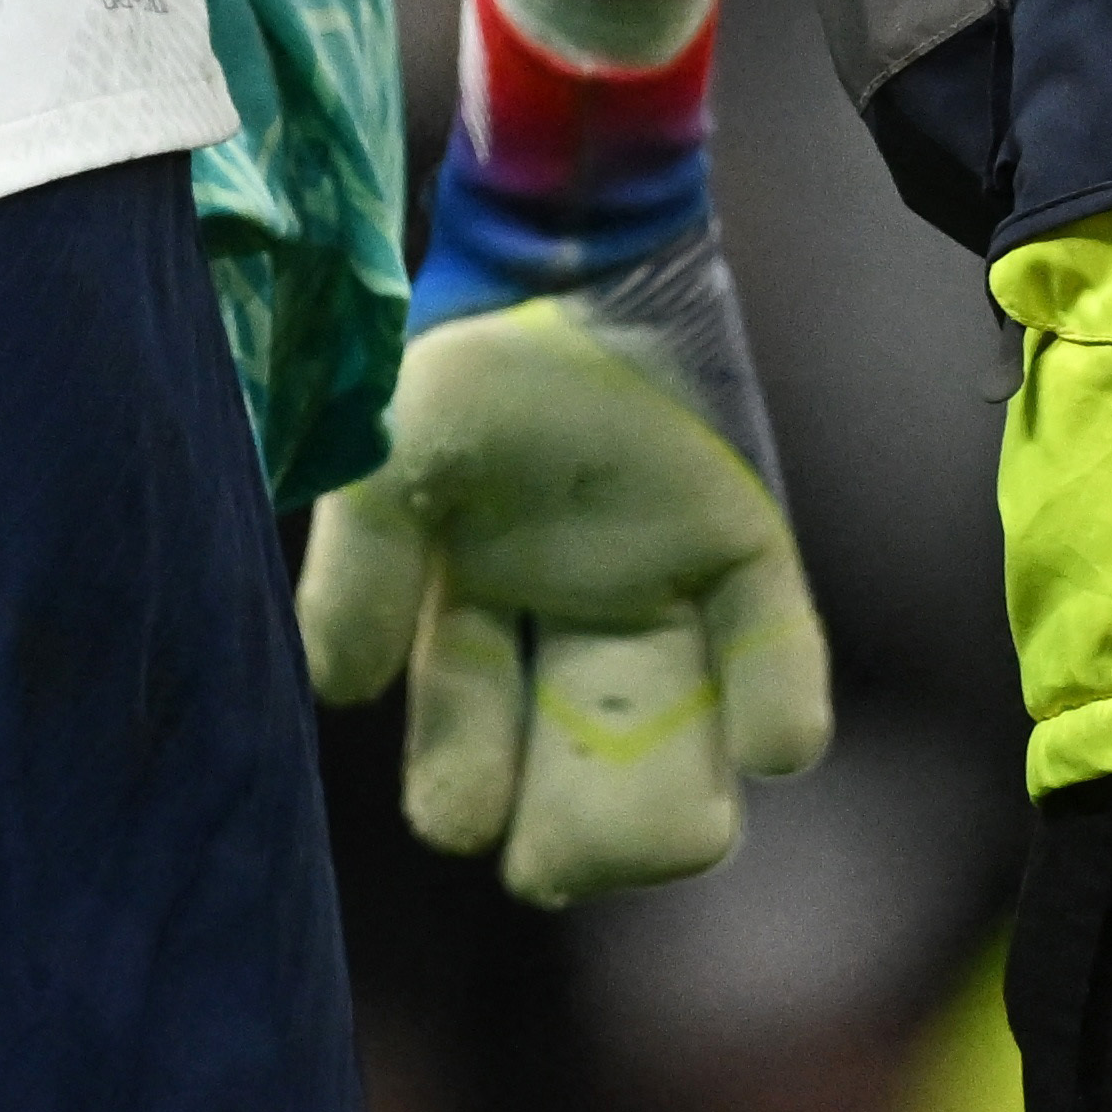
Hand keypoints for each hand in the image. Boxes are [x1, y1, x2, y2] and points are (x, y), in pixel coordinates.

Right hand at [301, 213, 833, 905]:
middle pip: (579, 756)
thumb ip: (359, 569)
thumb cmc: (467, 355)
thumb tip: (332, 689)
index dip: (466, 782)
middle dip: (572, 823)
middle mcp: (570, 616)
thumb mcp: (391, 462)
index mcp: (471, 605)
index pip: (470, 731)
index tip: (461, 825)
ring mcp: (663, 588)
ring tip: (683, 838)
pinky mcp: (746, 549)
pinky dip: (779, 701)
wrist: (575, 245)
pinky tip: (774, 748)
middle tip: (553, 867)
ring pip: (676, 728)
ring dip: (676, 797)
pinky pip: (774, 645)